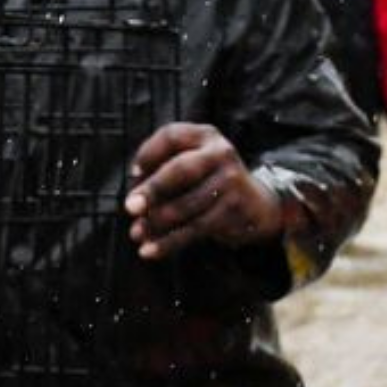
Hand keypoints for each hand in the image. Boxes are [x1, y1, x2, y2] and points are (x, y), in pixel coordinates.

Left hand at [124, 122, 283, 262]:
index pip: (171, 136)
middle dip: (153, 189)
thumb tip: (135, 192)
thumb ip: (160, 168)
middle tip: (130, 207)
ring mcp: (230, 181)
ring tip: (136, 233)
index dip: (147, 154)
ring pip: (187, 205)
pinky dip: (170, 242)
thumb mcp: (189, 162)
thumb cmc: (206, 180)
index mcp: (204, 135)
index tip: (133, 174)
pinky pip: (196, 228)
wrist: (256, 204)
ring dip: (157, 222)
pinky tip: (150, 251)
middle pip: (181, 169)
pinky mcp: (234, 209)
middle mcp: (220, 154)